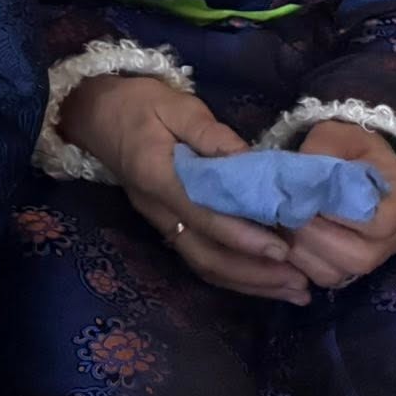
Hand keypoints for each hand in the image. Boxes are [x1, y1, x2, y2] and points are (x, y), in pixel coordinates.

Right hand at [62, 74, 309, 304]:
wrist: (94, 112)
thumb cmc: (137, 104)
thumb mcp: (176, 106)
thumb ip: (212, 135)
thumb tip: (255, 164)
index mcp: (158, 177)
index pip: (203, 215)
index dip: (243, 236)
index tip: (282, 249)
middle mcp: (157, 208)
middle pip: (205, 254)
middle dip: (254, 273)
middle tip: (301, 284)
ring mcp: (158, 220)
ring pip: (203, 263)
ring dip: (249, 282)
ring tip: (293, 291)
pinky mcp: (165, 224)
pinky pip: (198, 258)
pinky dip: (233, 276)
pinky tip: (263, 281)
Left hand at [284, 120, 395, 290]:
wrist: (353, 162)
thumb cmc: (348, 148)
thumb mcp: (336, 136)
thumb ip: (322, 152)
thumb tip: (299, 181)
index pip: (378, 223)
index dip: (338, 213)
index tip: (310, 195)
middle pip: (357, 256)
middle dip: (313, 233)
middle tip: (285, 210)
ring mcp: (375, 257)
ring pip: (337, 272)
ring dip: (301, 247)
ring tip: (282, 219)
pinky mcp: (350, 268)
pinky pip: (322, 277)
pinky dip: (298, 259)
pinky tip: (285, 233)